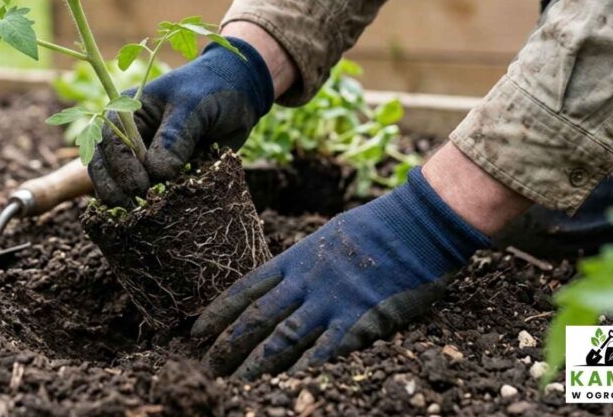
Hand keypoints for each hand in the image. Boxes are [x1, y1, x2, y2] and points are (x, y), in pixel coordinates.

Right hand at [88, 35, 275, 206]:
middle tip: (135, 205)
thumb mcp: (194, 106)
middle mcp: (128, 135)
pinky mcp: (159, 173)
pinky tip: (147, 217)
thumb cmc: (212, 90)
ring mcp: (141, 156)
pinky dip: (142, 205)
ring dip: (122, 199)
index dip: (121, 166)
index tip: (140, 186)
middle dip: (114, 187)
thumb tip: (157, 173)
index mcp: (128, 111)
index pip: (111, 142)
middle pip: (104, 165)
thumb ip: (175, 137)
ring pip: (115, 181)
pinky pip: (143, 191)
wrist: (241, 93)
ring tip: (137, 215)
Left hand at [191, 167, 490, 377]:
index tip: (196, 332)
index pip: (245, 289)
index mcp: (295, 259)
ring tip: (235, 384)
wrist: (416, 226)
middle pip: (256, 319)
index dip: (219, 313)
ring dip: (256, 365)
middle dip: (228, 345)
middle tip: (205, 367)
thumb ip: (303, 264)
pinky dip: (303, 371)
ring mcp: (331, 302)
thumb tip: (283, 282)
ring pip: (283, 339)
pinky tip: (285, 386)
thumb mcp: (327, 237)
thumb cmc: (376, 226)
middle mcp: (305, 282)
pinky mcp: (359, 321)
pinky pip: (326, 352)